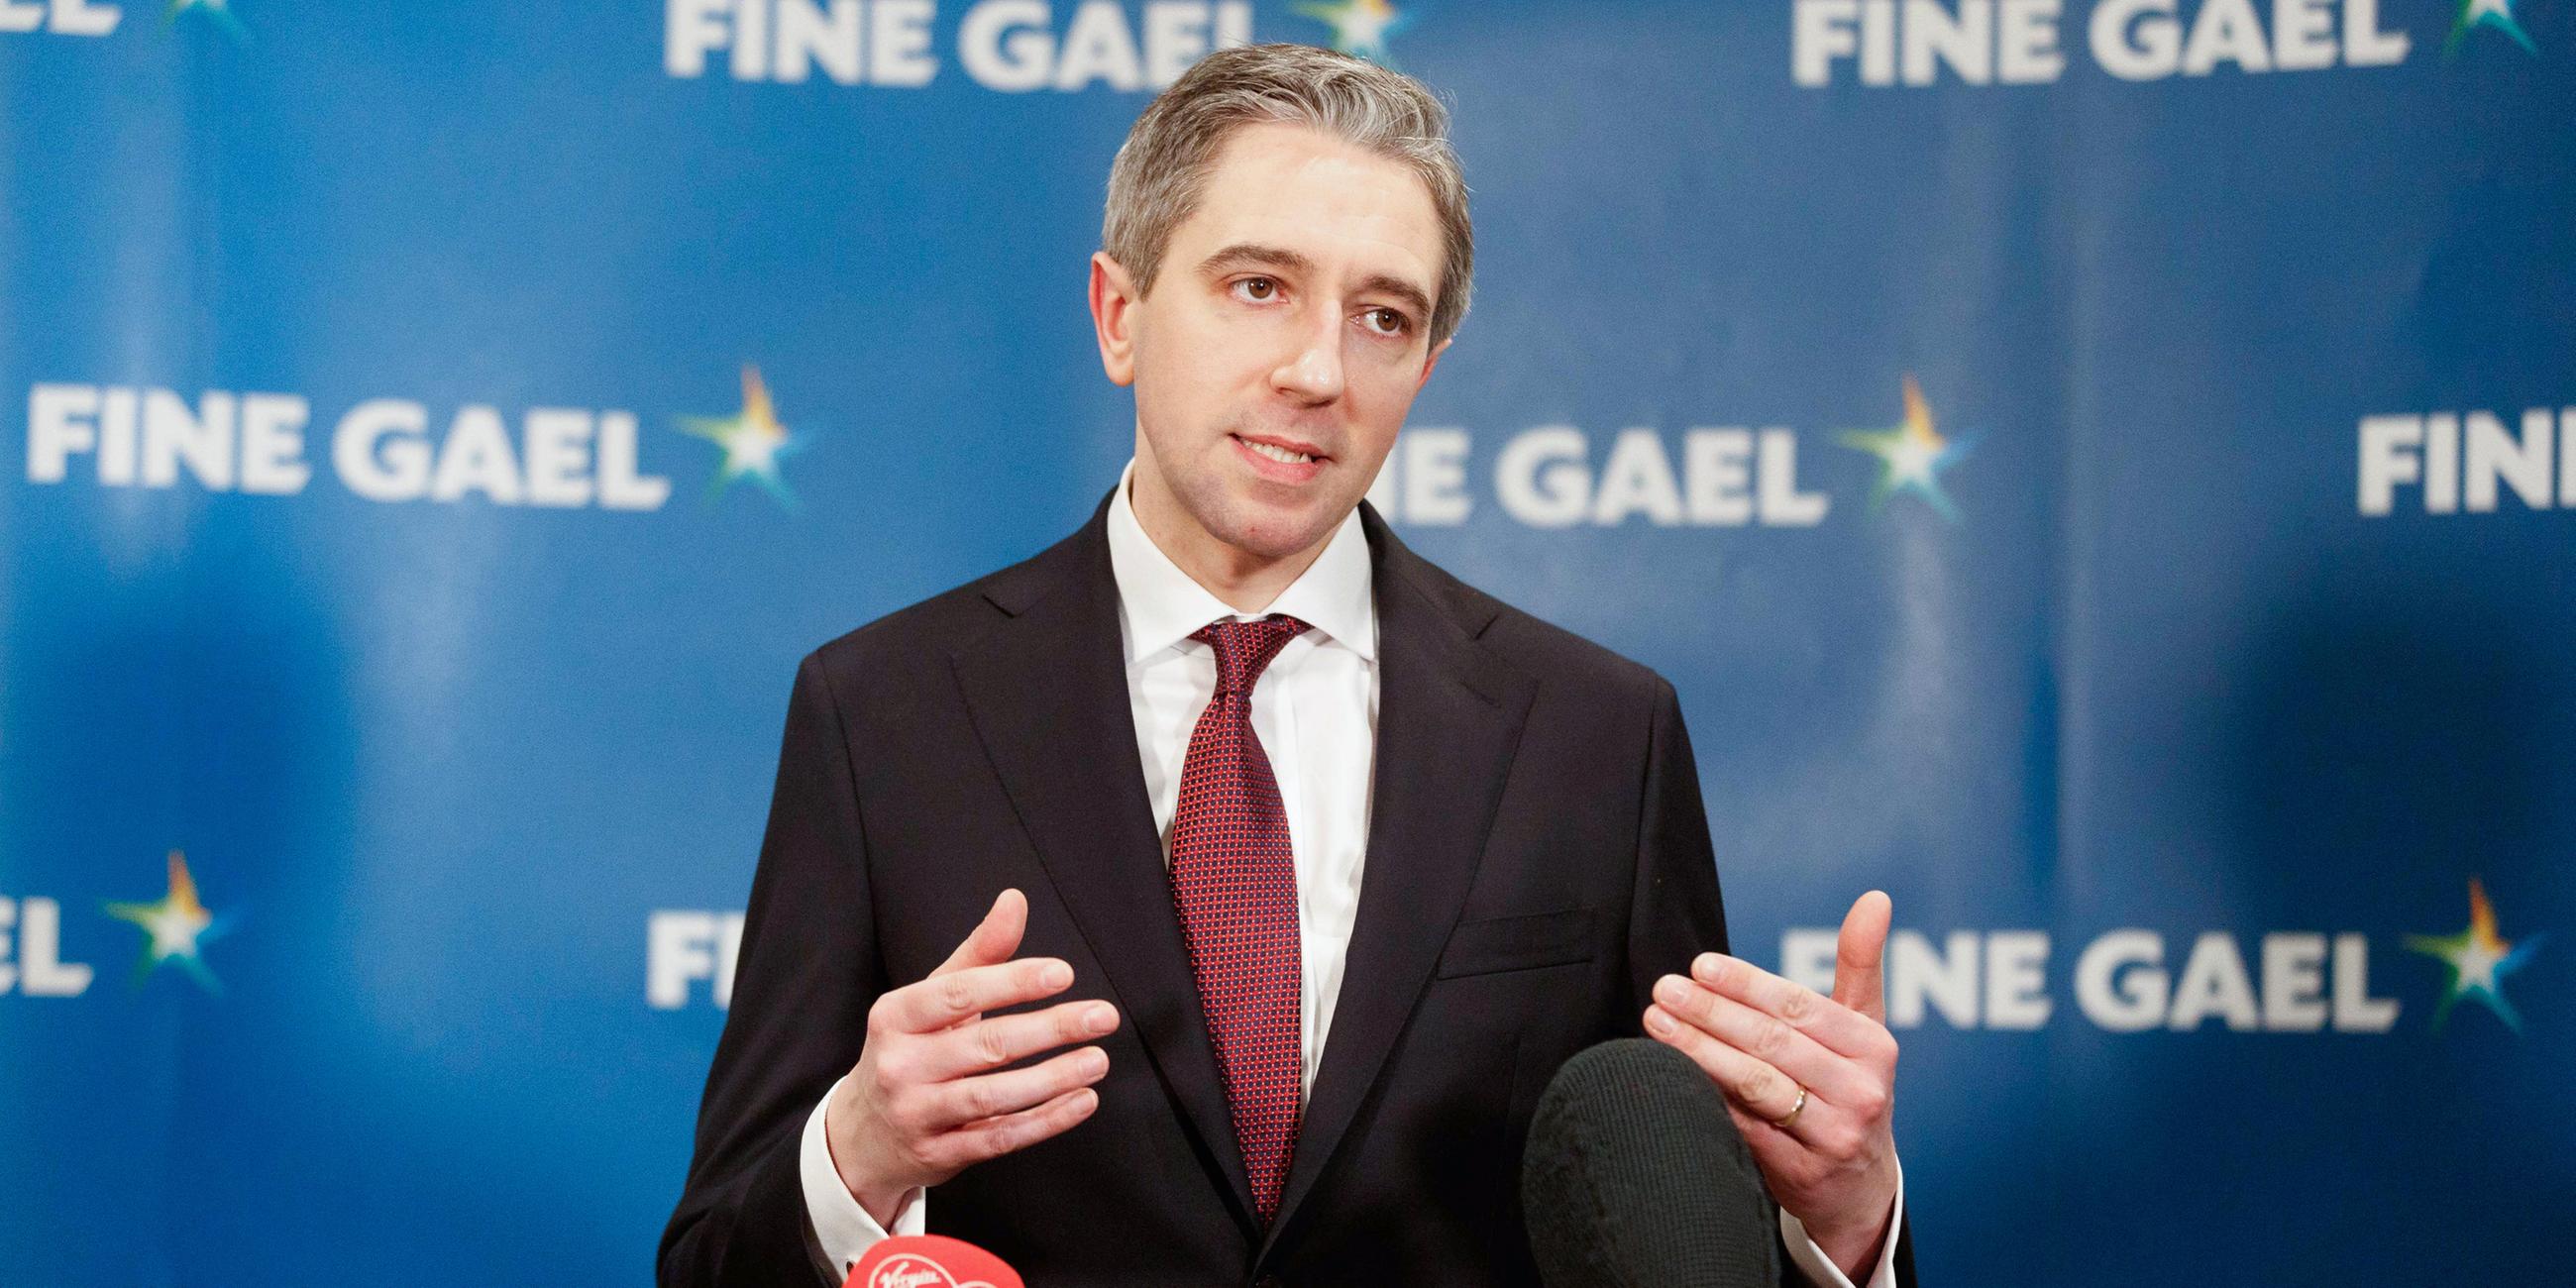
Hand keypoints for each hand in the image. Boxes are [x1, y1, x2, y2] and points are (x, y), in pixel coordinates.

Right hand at [825, 888, 1120, 1225]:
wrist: (863, 1133)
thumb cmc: (909, 1051)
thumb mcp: (930, 999)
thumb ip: (978, 955)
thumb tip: (1014, 901)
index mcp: (896, 1016)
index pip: (958, 993)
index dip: (1012, 982)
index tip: (1063, 974)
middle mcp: (900, 1065)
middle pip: (985, 1045)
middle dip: (1050, 1029)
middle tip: (1103, 1016)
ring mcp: (917, 1114)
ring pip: (993, 1096)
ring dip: (1053, 1079)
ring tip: (1097, 1060)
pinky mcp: (938, 1154)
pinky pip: (999, 1138)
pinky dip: (1045, 1121)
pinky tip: (1081, 1100)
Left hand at [1643, 891, 1899, 1280]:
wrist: (1860, 1189)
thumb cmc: (1851, 1088)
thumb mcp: (1865, 1028)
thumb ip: (1860, 963)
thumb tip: (1875, 897)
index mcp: (1873, 1047)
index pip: (1800, 1007)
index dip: (1747, 984)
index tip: (1700, 965)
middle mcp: (1860, 1092)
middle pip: (1773, 1043)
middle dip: (1712, 1013)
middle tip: (1666, 989)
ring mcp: (1832, 1136)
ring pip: (1756, 1084)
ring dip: (1699, 1050)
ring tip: (1658, 1022)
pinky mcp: (1802, 1172)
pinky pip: (1743, 1127)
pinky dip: (1707, 1096)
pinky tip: (1671, 1073)